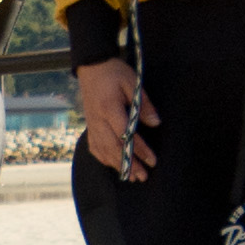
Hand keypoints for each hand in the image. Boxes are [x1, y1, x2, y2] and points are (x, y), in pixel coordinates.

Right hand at [70, 57, 153, 179]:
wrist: (91, 66)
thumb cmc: (114, 73)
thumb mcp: (133, 82)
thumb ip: (144, 104)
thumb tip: (155, 123)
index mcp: (109, 108)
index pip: (126, 135)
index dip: (139, 149)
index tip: (152, 160)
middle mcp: (98, 120)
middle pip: (113, 148)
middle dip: (129, 164)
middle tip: (143, 176)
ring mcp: (92, 124)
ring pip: (103, 150)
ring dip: (118, 165)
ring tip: (132, 177)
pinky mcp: (89, 125)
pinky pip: (94, 147)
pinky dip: (104, 158)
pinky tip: (113, 165)